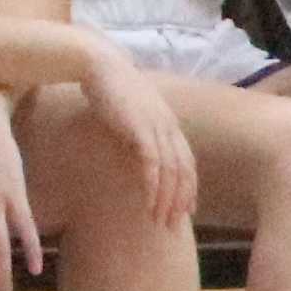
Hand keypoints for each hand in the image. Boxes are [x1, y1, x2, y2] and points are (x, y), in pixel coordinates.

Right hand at [82, 44, 200, 227]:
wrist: (101, 66)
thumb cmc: (113, 90)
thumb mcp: (133, 116)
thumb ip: (141, 134)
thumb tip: (137, 155)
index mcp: (170, 125)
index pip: (188, 162)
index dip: (189, 188)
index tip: (186, 210)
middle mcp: (169, 127)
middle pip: (184, 171)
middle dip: (180, 201)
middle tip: (172, 225)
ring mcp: (157, 127)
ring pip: (171, 171)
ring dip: (167, 199)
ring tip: (159, 220)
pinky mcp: (140, 128)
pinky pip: (152, 163)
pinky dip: (153, 184)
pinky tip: (149, 201)